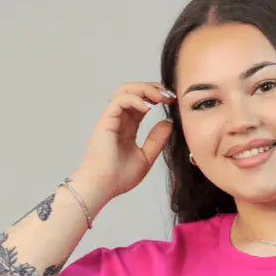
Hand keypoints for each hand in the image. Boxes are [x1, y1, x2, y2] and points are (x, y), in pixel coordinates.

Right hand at [77, 81, 175, 200]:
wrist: (102, 187)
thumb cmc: (118, 177)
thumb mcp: (146, 157)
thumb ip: (157, 140)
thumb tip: (169, 123)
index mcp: (128, 127)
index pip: (142, 103)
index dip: (158, 98)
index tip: (173, 101)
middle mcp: (119, 119)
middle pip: (134, 91)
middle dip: (153, 88)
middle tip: (170, 95)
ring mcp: (111, 118)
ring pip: (126, 90)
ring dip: (145, 89)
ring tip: (161, 97)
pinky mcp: (106, 121)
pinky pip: (120, 100)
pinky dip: (135, 99)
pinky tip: (148, 108)